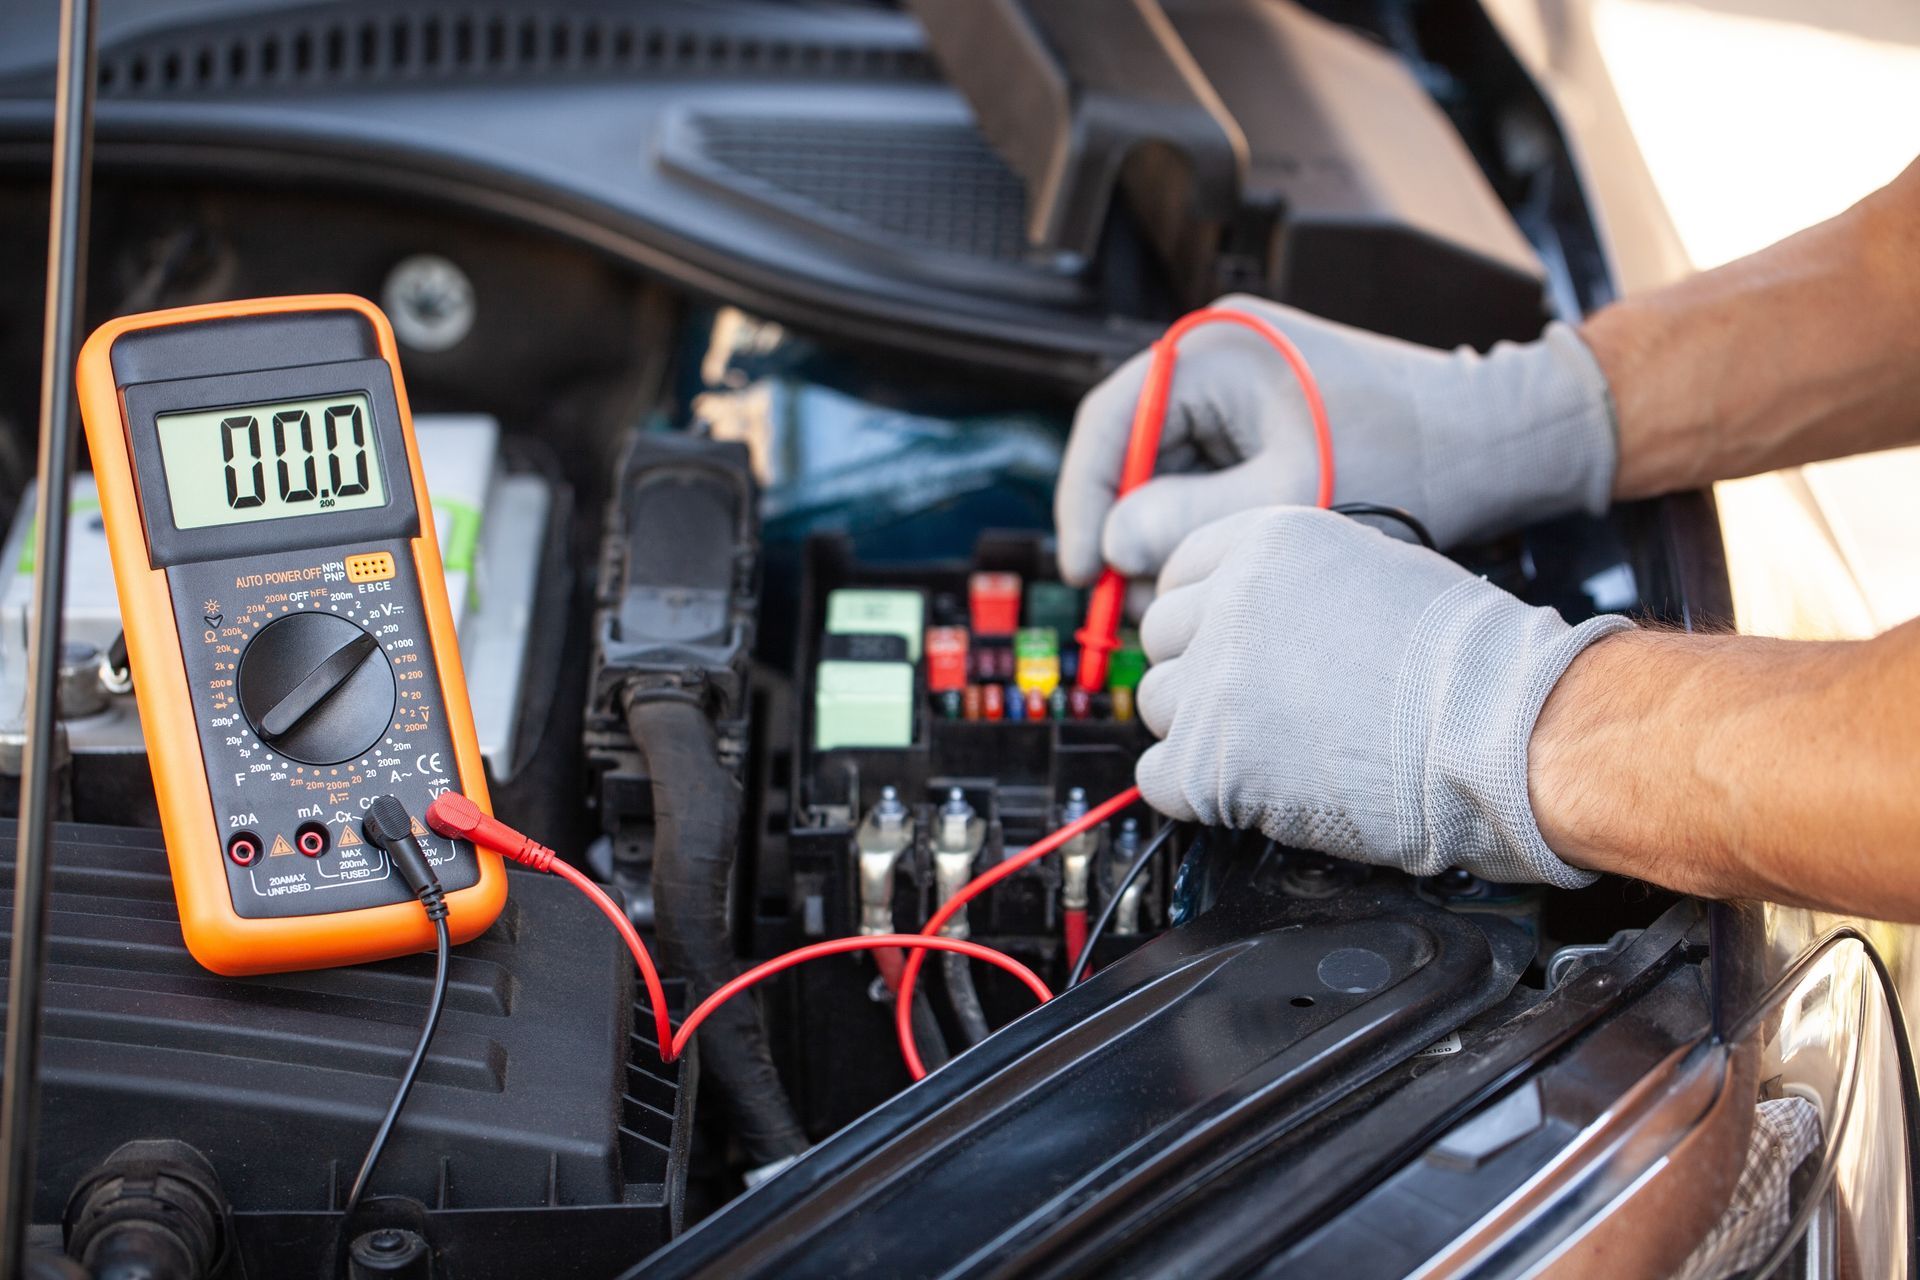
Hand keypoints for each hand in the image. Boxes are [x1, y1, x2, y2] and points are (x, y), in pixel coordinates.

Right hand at [1054, 295, 1616, 585]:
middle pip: (1132, 453)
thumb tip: (1113, 546)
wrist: (1494, 437)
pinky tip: (1217, 569)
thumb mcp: (1288, 495)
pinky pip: (1204, 474)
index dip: (1085, 501)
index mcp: (1213, 348)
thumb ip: (1189, 520)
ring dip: (1167, 536)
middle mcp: (1215, 357)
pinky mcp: (1260, 417)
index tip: (1084, 569)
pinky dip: (1202, 525)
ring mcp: (1237, 387)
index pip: (1109, 422)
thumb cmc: (1410, 450)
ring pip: (1166, 472)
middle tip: (1138, 601)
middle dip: (1131, 531)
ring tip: (1187, 595)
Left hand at [1134, 507, 1631, 886]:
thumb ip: (1293, 581)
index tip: (1223, 643)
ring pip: (1156, 705)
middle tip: (1258, 703)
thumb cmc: (1470, 664)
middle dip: (1200, 670)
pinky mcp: (1208, 762)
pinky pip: (1158, 777)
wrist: (1504, 736)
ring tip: (1273, 748)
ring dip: (1199, 731)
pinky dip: (1197, 792)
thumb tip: (1248, 608)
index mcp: (1269, 543)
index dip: (1202, 614)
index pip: (1179, 570)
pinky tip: (1254, 790)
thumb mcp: (1373, 570)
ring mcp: (1214, 682)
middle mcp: (1230, 600)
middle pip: (1161, 637)